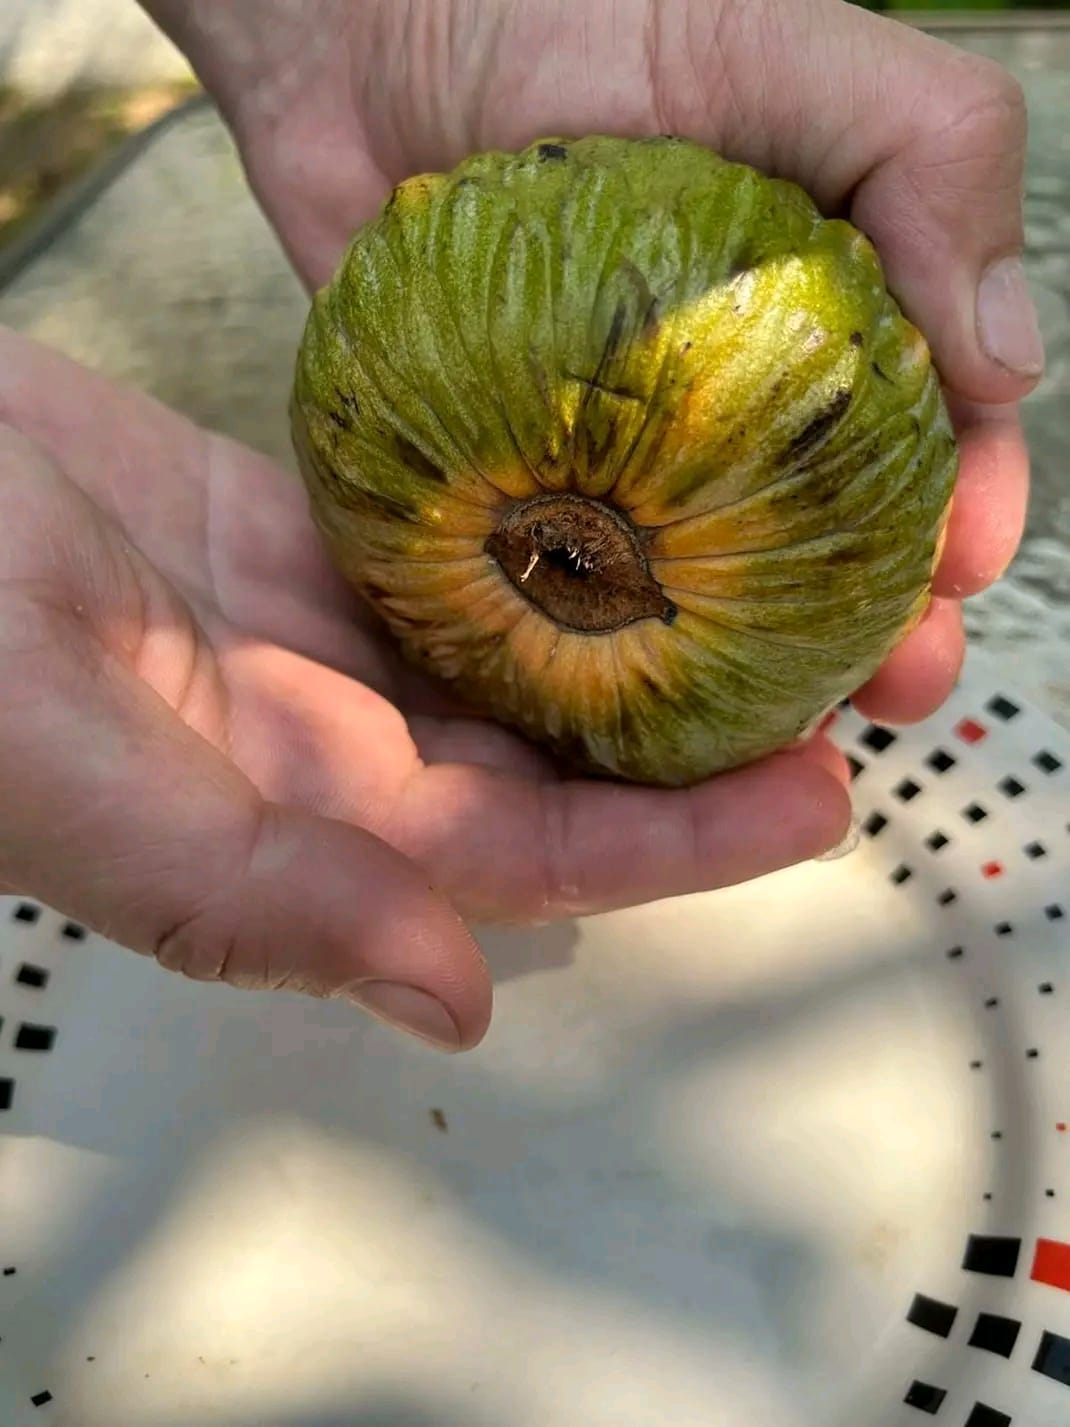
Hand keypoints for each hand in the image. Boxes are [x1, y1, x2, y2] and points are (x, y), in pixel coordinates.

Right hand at [0, 327, 848, 1047]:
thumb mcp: (75, 773)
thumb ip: (255, 892)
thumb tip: (447, 998)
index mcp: (293, 835)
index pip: (526, 861)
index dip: (673, 844)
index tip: (812, 798)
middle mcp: (327, 752)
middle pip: (553, 765)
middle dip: (698, 740)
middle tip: (840, 678)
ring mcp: (318, 643)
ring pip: (517, 656)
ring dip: (641, 638)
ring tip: (772, 588)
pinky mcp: (301, 539)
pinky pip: (451, 544)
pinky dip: (544, 530)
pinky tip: (634, 499)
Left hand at [143, 0, 1040, 725]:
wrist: (362, 39)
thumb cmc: (564, 12)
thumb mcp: (788, 43)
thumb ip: (928, 153)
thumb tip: (1010, 357)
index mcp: (825, 306)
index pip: (927, 428)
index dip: (964, 506)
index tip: (965, 567)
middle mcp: (731, 392)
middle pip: (831, 535)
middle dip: (882, 621)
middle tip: (896, 685)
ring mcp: (623, 448)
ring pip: (714, 588)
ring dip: (764, 669)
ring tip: (781, 727)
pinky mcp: (518, 483)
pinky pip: (581, 589)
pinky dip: (617, 654)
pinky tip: (637, 703)